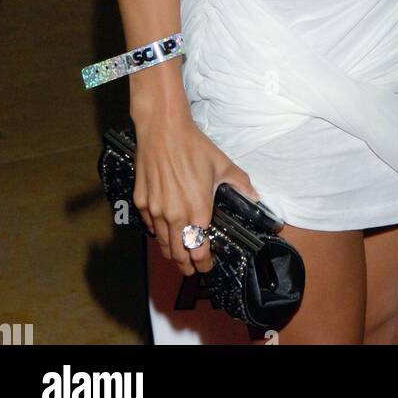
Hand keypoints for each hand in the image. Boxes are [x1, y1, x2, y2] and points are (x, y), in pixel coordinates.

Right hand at [132, 107, 260, 275]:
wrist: (163, 130)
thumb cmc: (193, 146)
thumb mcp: (222, 165)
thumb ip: (240, 183)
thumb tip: (256, 196)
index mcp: (197, 210)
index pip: (198, 251)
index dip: (203, 264)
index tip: (206, 266)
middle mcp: (175, 216)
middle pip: (178, 254)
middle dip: (186, 265)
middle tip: (193, 268)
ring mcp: (155, 211)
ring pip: (162, 244)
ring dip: (172, 253)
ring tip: (179, 255)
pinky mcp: (142, 202)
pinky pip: (150, 226)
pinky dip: (158, 233)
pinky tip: (164, 231)